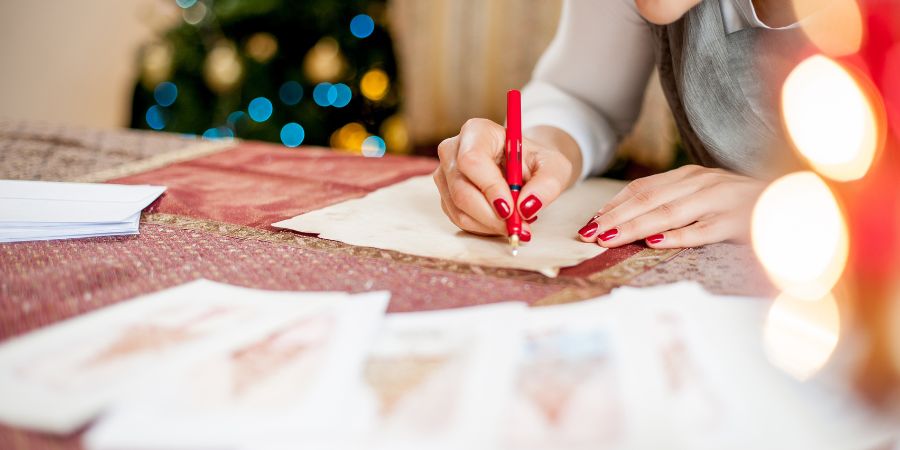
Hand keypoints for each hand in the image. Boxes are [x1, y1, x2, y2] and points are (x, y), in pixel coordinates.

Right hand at [433, 119, 577, 238]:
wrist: (522, 168)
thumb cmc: (535, 162)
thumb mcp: (554, 166)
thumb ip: (548, 184)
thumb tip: (526, 207)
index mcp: (477, 131)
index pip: (472, 160)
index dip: (489, 187)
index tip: (511, 209)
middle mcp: (453, 150)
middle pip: (461, 189)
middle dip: (491, 215)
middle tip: (518, 227)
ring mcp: (445, 174)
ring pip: (459, 209)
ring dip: (490, 224)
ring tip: (516, 223)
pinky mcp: (445, 195)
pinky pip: (459, 219)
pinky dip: (483, 227)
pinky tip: (501, 220)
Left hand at [576, 165, 765, 247]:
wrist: (799, 201)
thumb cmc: (747, 206)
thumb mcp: (707, 197)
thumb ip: (676, 205)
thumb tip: (636, 225)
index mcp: (691, 177)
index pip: (642, 190)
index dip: (613, 206)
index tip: (589, 224)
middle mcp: (702, 183)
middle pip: (648, 200)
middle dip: (614, 218)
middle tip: (587, 235)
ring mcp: (721, 199)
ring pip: (669, 212)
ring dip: (635, 227)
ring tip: (608, 240)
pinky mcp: (739, 220)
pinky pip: (704, 229)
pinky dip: (679, 236)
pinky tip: (656, 243)